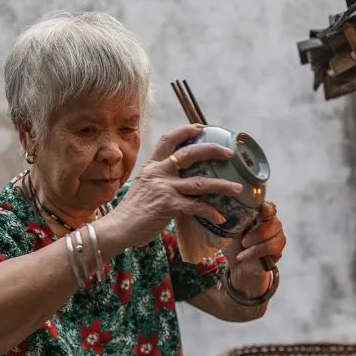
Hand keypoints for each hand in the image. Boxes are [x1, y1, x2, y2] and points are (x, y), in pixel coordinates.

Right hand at [102, 124, 241, 247]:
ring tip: (237, 188)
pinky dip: (210, 211)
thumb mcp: (144, 188)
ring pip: (200, 182)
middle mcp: (158, 173)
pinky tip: (220, 216)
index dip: (185, 130)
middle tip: (229, 153)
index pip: (168, 139)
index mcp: (152, 166)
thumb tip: (182, 182)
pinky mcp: (168, 206)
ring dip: (222, 185)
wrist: (117, 228)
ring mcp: (163, 188)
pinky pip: (196, 206)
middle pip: (189, 154)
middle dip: (212, 150)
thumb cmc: (132, 212)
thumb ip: (161, 181)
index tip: (201, 127)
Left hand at [226, 202, 285, 296]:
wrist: (236, 265)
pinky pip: (271, 249)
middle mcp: (273, 223)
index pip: (269, 207)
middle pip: (272, 222)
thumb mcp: (230, 230)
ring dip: (254, 244)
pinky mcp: (278, 251)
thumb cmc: (234, 244)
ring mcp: (278, 237)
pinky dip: (254, 253)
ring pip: (273, 237)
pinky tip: (243, 256)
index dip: (267, 208)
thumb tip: (232, 213)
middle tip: (243, 240)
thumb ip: (236, 220)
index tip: (262, 210)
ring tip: (243, 247)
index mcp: (261, 213)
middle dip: (255, 232)